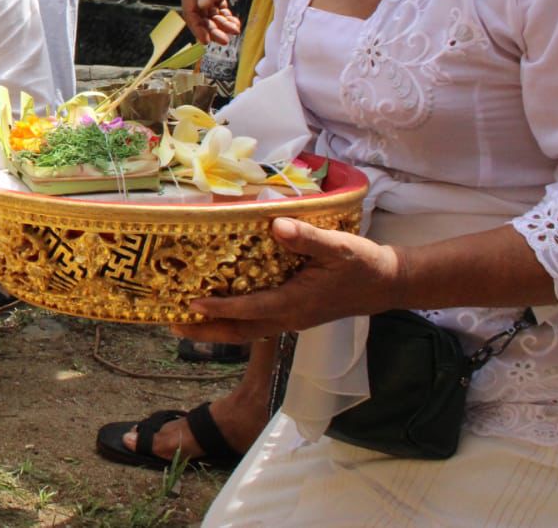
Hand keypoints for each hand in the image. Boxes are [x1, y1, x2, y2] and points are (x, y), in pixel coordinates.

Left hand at [172, 218, 403, 341]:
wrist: (385, 283)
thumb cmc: (361, 264)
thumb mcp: (338, 247)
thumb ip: (307, 238)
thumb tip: (276, 226)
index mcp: (296, 303)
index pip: (250, 309)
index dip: (221, 309)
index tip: (192, 304)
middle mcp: (289, 318)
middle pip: (240, 332)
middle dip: (206, 331)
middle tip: (172, 325)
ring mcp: (290, 319)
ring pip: (247, 331)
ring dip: (216, 329)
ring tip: (185, 323)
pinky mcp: (293, 314)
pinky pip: (257, 324)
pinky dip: (234, 321)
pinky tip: (220, 309)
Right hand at [180, 0, 241, 43]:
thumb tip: (203, 6)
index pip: (191, 11)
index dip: (198, 27)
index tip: (206, 41)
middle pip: (201, 16)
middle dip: (212, 29)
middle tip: (226, 40)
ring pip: (210, 13)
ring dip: (221, 24)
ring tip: (235, 30)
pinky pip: (218, 7)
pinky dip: (226, 15)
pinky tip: (235, 22)